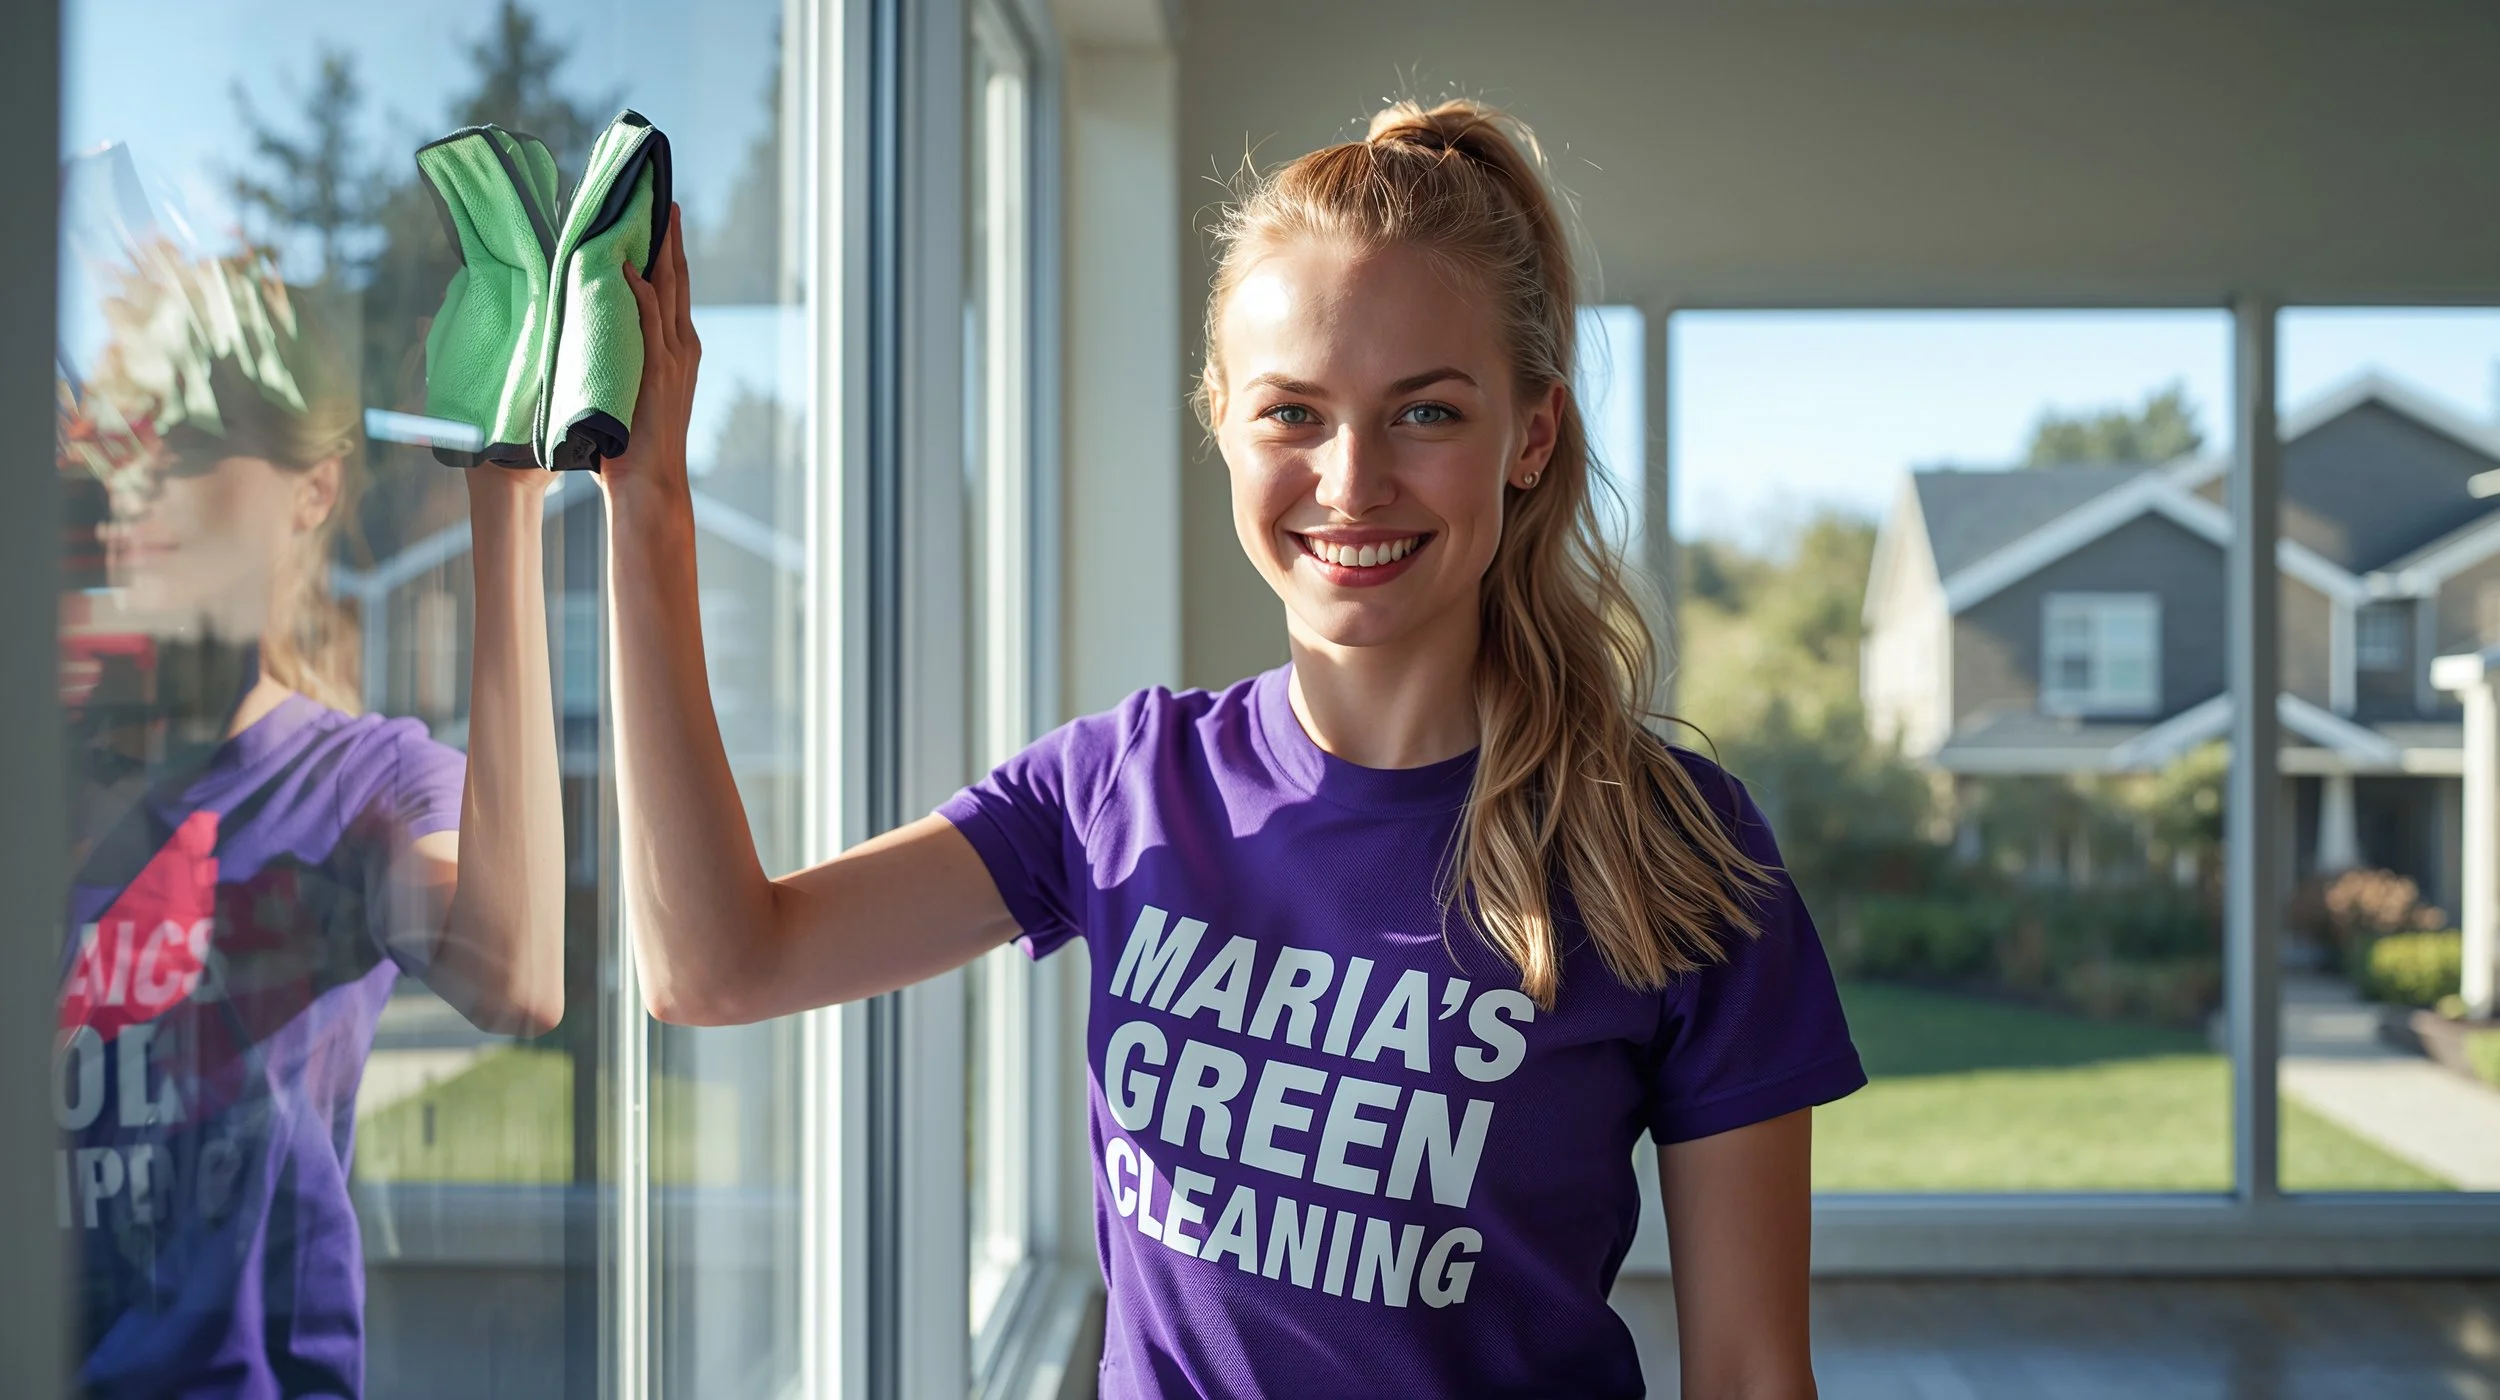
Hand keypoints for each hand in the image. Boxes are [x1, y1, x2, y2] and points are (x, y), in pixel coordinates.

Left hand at [602, 202, 700, 499]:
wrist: (649, 483)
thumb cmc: (632, 447)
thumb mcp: (625, 392)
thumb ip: (617, 362)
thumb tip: (585, 340)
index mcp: (678, 353)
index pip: (673, 292)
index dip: (666, 256)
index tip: (660, 223)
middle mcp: (682, 349)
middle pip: (678, 281)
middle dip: (672, 240)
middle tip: (666, 202)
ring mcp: (673, 359)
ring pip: (669, 291)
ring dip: (661, 251)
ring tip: (656, 216)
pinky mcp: (658, 371)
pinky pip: (649, 320)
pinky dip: (640, 291)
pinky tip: (629, 265)